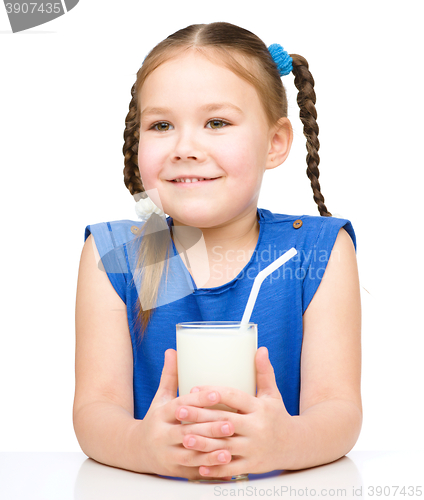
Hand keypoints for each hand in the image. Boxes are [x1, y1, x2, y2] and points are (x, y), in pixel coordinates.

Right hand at [137, 349, 235, 479]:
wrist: (134, 449)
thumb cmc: (155, 419)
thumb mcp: (160, 398)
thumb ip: (169, 376)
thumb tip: (172, 350)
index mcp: (161, 414)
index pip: (182, 405)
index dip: (199, 400)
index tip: (218, 393)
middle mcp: (162, 435)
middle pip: (187, 432)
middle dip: (209, 428)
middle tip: (231, 423)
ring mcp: (166, 454)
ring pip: (190, 454)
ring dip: (210, 452)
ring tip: (230, 448)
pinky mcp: (173, 470)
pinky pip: (192, 471)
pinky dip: (208, 469)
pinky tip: (224, 467)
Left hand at [175, 347, 294, 477]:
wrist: (295, 445)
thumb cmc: (278, 416)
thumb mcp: (272, 394)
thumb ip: (264, 372)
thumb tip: (260, 348)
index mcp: (259, 408)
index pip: (234, 397)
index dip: (213, 393)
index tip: (193, 389)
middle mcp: (257, 428)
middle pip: (224, 421)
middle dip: (200, 416)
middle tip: (179, 410)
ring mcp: (254, 448)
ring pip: (224, 446)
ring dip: (203, 443)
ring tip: (184, 437)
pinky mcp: (252, 465)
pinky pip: (231, 468)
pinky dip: (215, 467)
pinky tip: (198, 464)